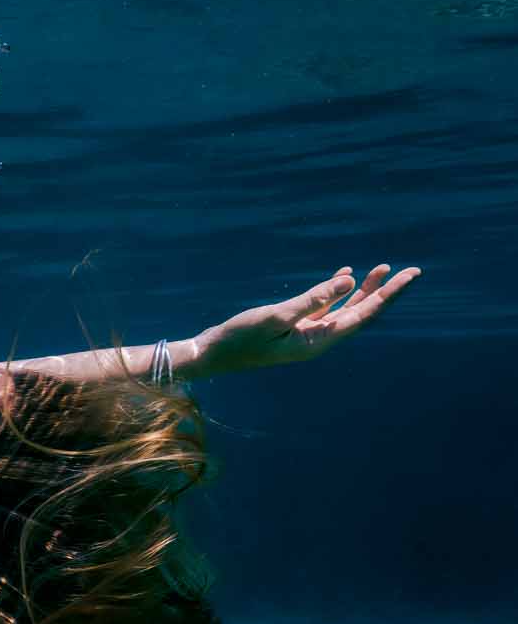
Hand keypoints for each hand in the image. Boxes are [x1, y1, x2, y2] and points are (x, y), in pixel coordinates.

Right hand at [194, 263, 421, 376]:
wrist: (210, 355)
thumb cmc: (239, 338)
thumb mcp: (276, 316)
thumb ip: (313, 298)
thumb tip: (349, 280)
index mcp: (319, 341)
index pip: (365, 314)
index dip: (390, 294)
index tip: (411, 275)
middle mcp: (319, 339)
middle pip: (362, 313)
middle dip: (386, 292)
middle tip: (412, 271)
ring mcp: (307, 334)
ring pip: (346, 309)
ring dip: (364, 290)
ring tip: (383, 268)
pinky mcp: (294, 328)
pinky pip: (325, 308)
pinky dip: (337, 291)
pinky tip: (345, 275)